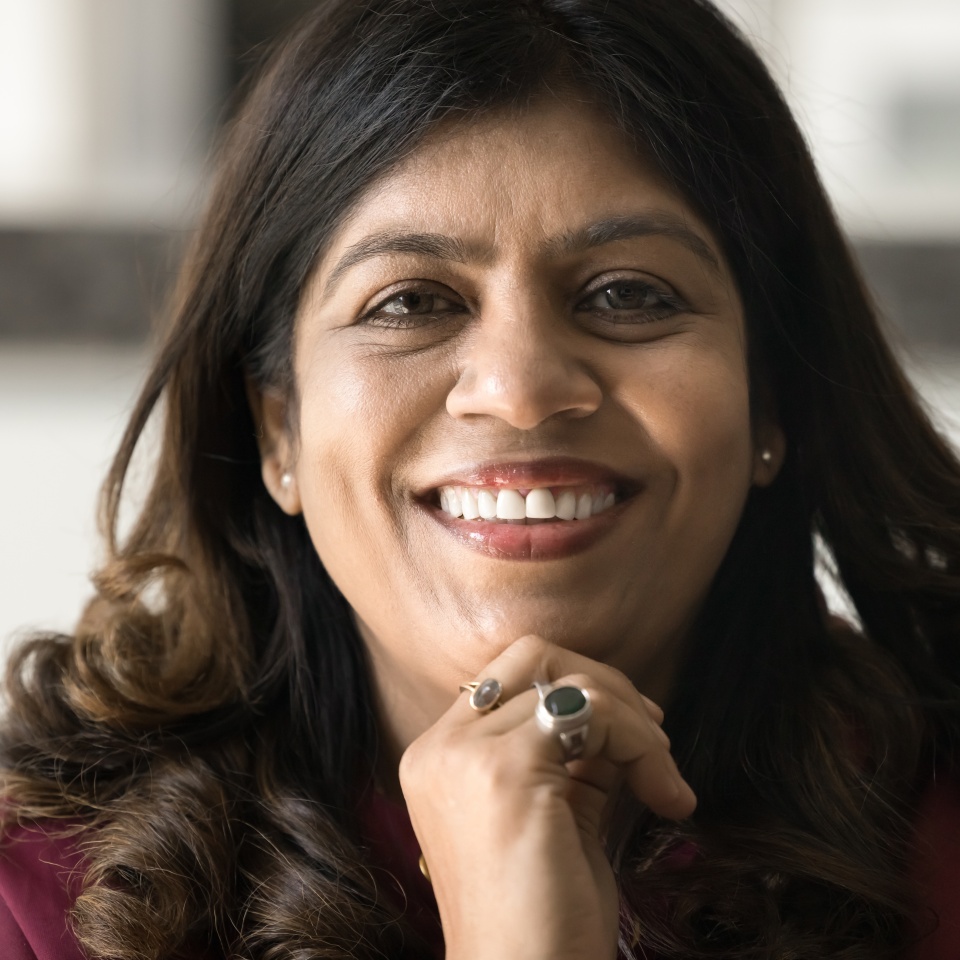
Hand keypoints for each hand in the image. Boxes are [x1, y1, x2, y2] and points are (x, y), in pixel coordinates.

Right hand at [399, 634, 695, 959]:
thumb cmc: (542, 919)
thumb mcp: (552, 816)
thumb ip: (568, 757)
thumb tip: (616, 712)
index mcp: (439, 756)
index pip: (511, 675)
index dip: (577, 688)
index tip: (632, 732)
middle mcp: (441, 746)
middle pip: (534, 656)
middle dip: (605, 684)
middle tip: (653, 739)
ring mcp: (466, 755)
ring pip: (573, 685)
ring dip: (636, 725)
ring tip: (664, 783)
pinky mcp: (505, 771)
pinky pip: (593, 713)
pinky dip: (640, 743)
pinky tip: (664, 796)